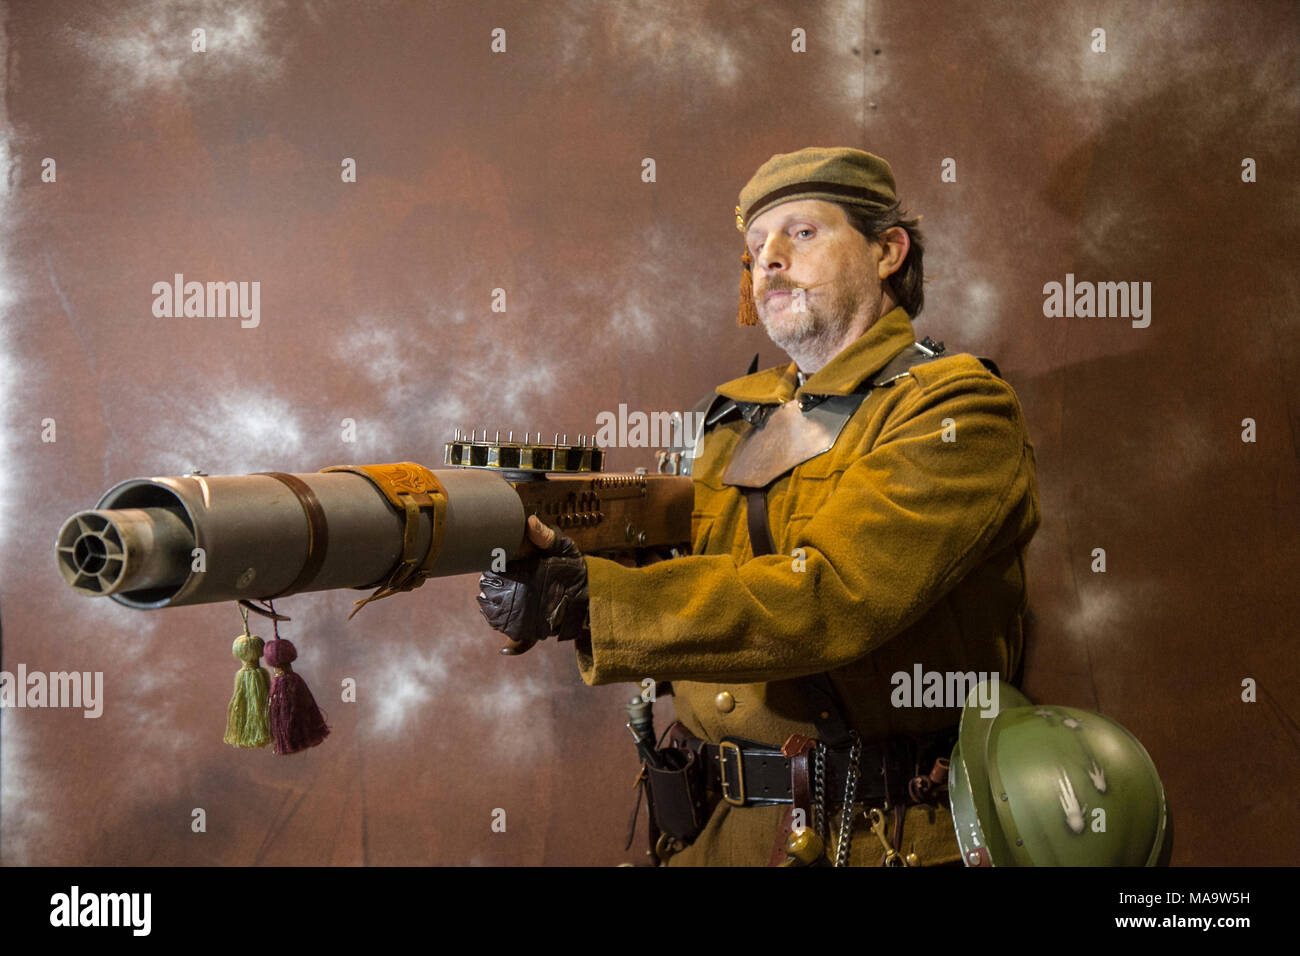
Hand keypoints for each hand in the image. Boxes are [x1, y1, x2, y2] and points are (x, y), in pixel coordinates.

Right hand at [476, 515, 588, 655]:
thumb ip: (546, 535)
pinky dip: (514, 646)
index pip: (495, 571)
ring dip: (495, 616)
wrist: (590, 587)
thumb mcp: (562, 547)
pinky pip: (521, 639)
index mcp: (519, 571)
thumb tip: (531, 521)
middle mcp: (517, 591)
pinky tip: (506, 648)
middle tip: (490, 591)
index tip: (491, 569)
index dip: (490, 571)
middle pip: (493, 595)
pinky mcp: (534, 626)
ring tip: (495, 612)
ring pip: (500, 616)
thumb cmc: (573, 564)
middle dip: (489, 594)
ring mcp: (523, 610)